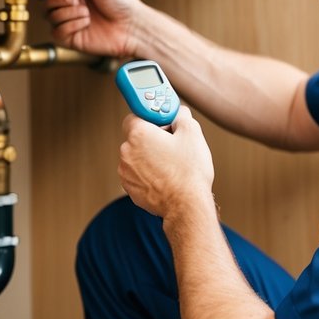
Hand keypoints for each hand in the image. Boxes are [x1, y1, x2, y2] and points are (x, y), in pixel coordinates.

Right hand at [42, 0, 145, 57]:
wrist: (131, 26)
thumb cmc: (122, 2)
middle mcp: (71, 5)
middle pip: (46, 1)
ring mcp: (70, 22)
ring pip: (50, 16)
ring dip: (70, 13)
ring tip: (87, 13)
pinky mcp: (71, 38)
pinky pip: (57, 32)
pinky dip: (71, 26)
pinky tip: (85, 24)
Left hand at [118, 106, 214, 220]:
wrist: (186, 205)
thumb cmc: (188, 172)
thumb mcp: (192, 133)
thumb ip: (182, 116)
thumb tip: (178, 113)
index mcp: (138, 134)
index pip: (135, 116)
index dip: (150, 119)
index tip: (161, 123)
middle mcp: (126, 152)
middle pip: (136, 137)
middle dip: (151, 139)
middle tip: (171, 145)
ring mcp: (126, 172)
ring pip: (136, 157)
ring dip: (148, 157)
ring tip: (170, 165)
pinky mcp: (129, 188)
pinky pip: (137, 174)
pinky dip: (147, 174)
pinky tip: (164, 178)